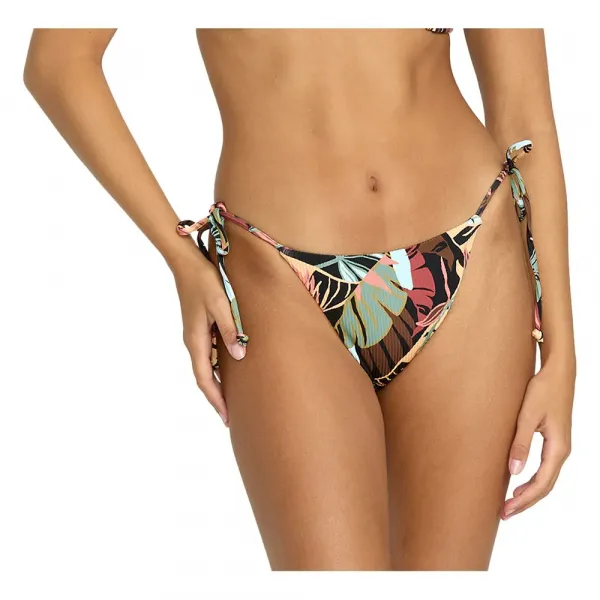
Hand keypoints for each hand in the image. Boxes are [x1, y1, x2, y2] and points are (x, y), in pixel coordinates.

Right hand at [172, 255, 245, 426]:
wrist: (186, 263)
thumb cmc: (205, 281)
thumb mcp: (221, 305)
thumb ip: (230, 330)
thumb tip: (239, 356)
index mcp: (196, 340)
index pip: (205, 378)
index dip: (216, 399)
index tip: (226, 417)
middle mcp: (193, 342)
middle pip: (204, 378)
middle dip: (216, 398)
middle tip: (230, 417)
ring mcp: (195, 336)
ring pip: (205, 368)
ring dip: (216, 386)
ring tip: (230, 401)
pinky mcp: (198, 329)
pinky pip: (207, 356)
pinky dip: (216, 370)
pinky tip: (227, 373)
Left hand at [502, 358, 574, 519]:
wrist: (558, 373)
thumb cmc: (543, 390)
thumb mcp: (527, 415)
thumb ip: (520, 442)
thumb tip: (513, 471)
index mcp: (558, 448)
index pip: (542, 483)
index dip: (524, 500)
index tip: (506, 509)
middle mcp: (561, 451)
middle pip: (545, 486)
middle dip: (525, 502)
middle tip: (503, 512)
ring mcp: (558, 446)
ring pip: (545, 478)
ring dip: (528, 492)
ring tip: (508, 502)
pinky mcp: (552, 440)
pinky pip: (544, 467)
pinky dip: (531, 479)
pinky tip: (517, 481)